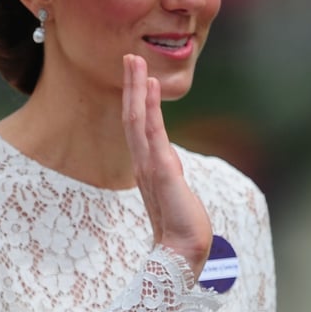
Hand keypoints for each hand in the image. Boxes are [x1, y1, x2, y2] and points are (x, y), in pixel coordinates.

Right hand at [122, 54, 211, 280]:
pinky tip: (149, 89)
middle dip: (131, 86)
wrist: (182, 253)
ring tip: (135, 64)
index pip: (137, 127)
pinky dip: (148, 108)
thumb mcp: (173, 196)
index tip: (136, 76)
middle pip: (132, 116)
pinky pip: (153, 133)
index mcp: (147, 166)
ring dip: (136, 89)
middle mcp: (144, 162)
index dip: (135, 100)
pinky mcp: (161, 170)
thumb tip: (166, 167)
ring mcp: (150, 165)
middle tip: (129, 58)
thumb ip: (167, 178)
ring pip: (138, 119)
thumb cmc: (180, 228)